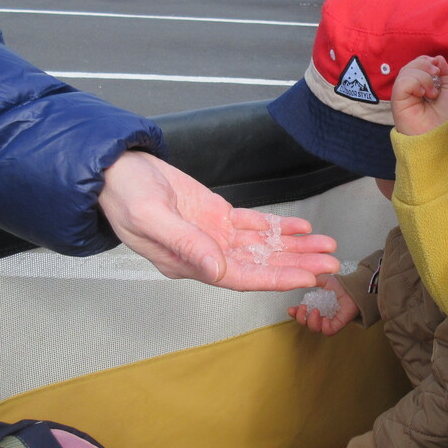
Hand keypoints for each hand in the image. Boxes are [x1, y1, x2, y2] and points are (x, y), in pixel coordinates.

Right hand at [98, 151, 339, 289]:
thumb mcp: (152, 218)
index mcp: (189, 263)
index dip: (276, 278)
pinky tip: (302, 227)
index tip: (307, 278)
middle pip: (260, 264)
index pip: (241, 277)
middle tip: (332, 263)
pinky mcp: (217, 215)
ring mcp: (213, 234)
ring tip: (327, 245)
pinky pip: (254, 224)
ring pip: (263, 245)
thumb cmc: (124, 196)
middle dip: (297, 264)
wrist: (116, 169)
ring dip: (295, 246)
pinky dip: (279, 226)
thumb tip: (217, 270)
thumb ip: (186, 244)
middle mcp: (207, 253)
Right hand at [288, 275, 359, 334]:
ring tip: (315, 311)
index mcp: (314, 306)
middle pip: (306, 324)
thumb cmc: (340, 285)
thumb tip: (300, 278)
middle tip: (303, 308)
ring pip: (316, 329)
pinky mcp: (339, 324)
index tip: (291, 309)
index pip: (301, 314)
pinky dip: (324, 327)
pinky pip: (329, 331)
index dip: (295, 313)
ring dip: (312, 322)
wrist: (354, 287)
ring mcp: (329, 321)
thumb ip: (311, 279)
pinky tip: (324, 320)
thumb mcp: (322, 279)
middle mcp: (320, 316)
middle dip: (301, 318)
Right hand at [391, 55, 447, 136]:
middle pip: (410, 65)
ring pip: (406, 71)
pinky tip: (423, 94)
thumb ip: (444, 73)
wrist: (444, 134)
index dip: (427, 61)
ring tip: (431, 92)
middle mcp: (409, 91)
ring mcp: (402, 96)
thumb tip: (437, 57)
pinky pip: (403, 81)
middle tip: (436, 75)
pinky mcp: (397, 101)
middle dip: (425, 64)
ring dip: (423, 76)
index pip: (417, 64)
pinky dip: (416, 82)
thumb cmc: (447, 117)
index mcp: (420, 87)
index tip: (439, 70)